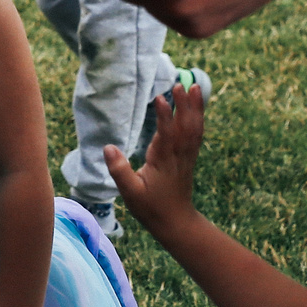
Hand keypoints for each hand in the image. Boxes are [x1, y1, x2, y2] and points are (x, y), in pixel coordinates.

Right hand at [104, 85, 205, 238]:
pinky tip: (197, 107)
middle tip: (179, 84)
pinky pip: (197, 134)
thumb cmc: (150, 208)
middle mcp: (178, 156)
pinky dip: (199, 118)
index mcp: (163, 162)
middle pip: (185, 127)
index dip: (164, 116)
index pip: (166, 135)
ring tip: (195, 87)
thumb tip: (107, 147)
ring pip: (195, 128)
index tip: (160, 98)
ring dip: (195, 108)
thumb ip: (119, 170)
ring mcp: (187, 157)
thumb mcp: (130, 193)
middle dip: (184, 105)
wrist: (176, 222)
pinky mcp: (190, 158)